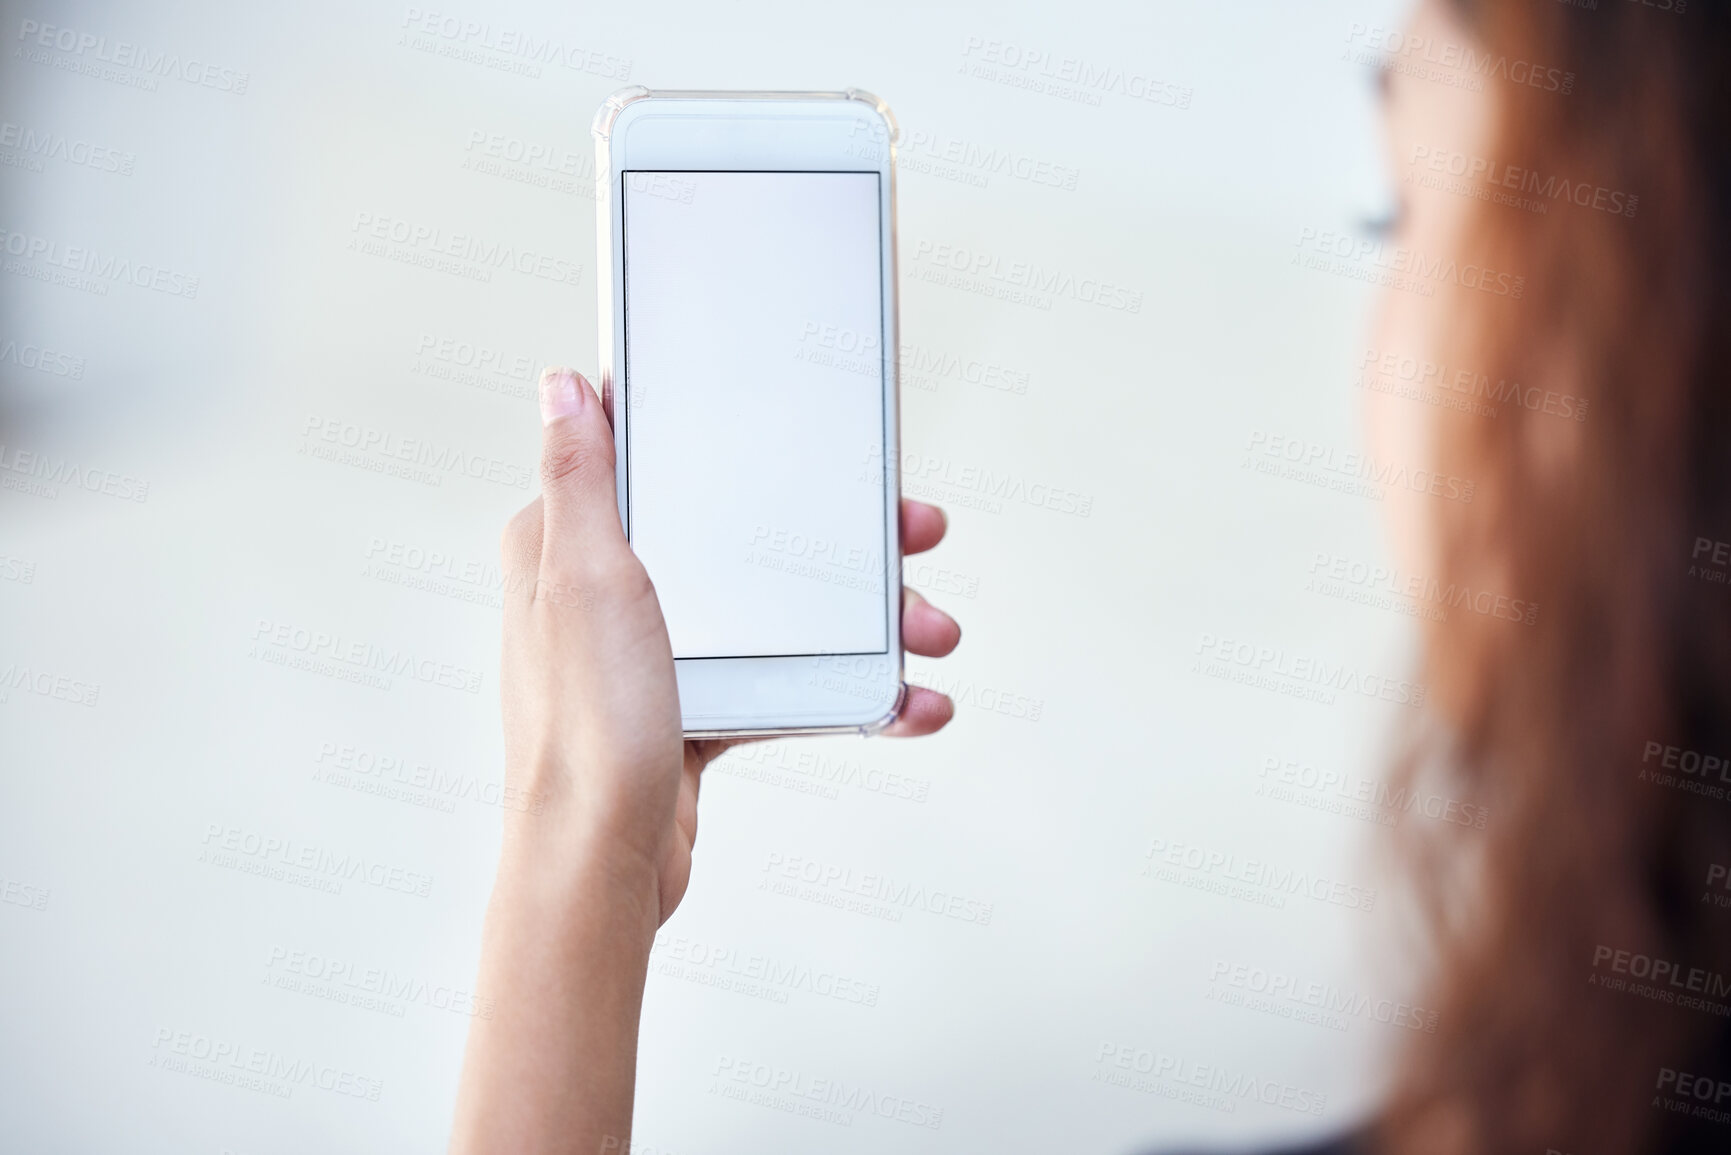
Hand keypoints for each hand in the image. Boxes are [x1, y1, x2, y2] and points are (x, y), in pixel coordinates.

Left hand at [498, 367, 961, 926]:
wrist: (600, 868)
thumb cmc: (583, 730)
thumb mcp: (587, 578)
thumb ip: (581, 479)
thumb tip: (562, 384)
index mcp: (572, 546)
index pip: (671, 465)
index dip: (747, 446)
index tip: (820, 444)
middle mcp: (612, 595)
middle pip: (746, 539)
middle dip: (840, 547)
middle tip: (910, 538)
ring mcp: (660, 656)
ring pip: (779, 613)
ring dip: (864, 625)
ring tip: (929, 636)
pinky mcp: (696, 711)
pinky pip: (787, 684)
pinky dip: (846, 692)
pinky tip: (904, 702)